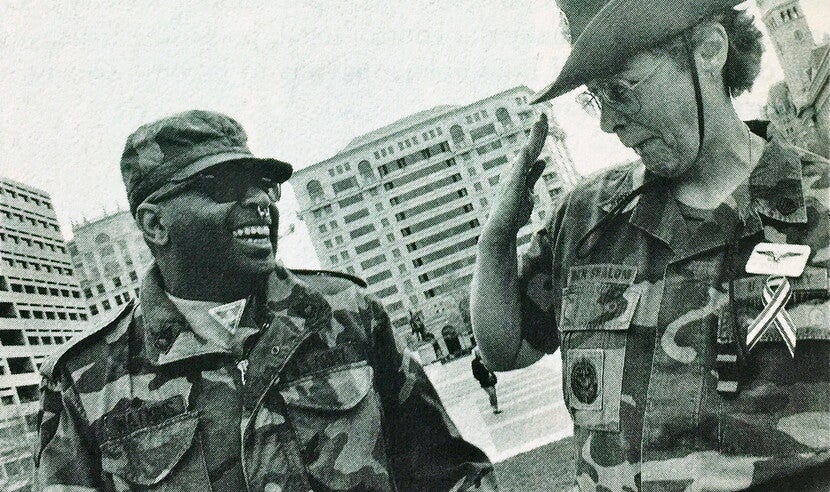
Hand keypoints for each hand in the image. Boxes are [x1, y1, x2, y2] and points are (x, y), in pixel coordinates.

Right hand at [490, 113, 547, 234]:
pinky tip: (527, 148)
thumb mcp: (528, 190)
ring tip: (538, 123)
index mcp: (520, 171)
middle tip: (543, 113)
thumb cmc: (513, 213)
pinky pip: (519, 172)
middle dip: (537, 130)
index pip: (533, 150)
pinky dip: (523, 160)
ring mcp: (513, 178)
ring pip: (526, 155)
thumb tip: (541, 160)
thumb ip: (533, 175)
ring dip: (532, 138)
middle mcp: (515, 171)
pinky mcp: (512, 188)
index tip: (544, 119)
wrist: (500, 230)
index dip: (539, 135)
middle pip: (530, 147)